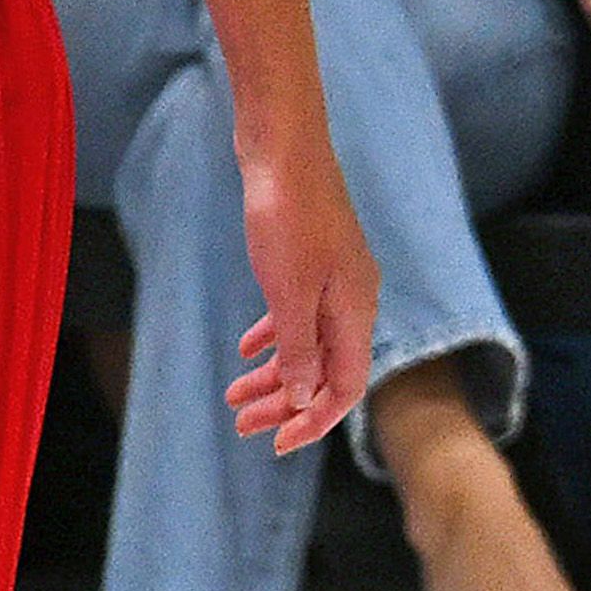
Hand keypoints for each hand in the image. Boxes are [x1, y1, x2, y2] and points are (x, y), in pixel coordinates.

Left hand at [227, 132, 377, 455]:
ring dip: (274, 375)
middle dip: (284, 403)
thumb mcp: (290, 293)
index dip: (313, 421)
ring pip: (307, 343)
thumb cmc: (288, 214)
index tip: (276, 444)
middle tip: (241, 425)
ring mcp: (333, 278)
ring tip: (234, 395)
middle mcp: (353, 300)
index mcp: (357, 312)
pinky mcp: (311, 259)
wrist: (283, 145)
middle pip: (324, 371)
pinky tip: (248, 350)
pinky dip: (273, 337)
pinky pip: (296, 314)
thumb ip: (299, 349)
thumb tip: (307, 400)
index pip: (345, 388)